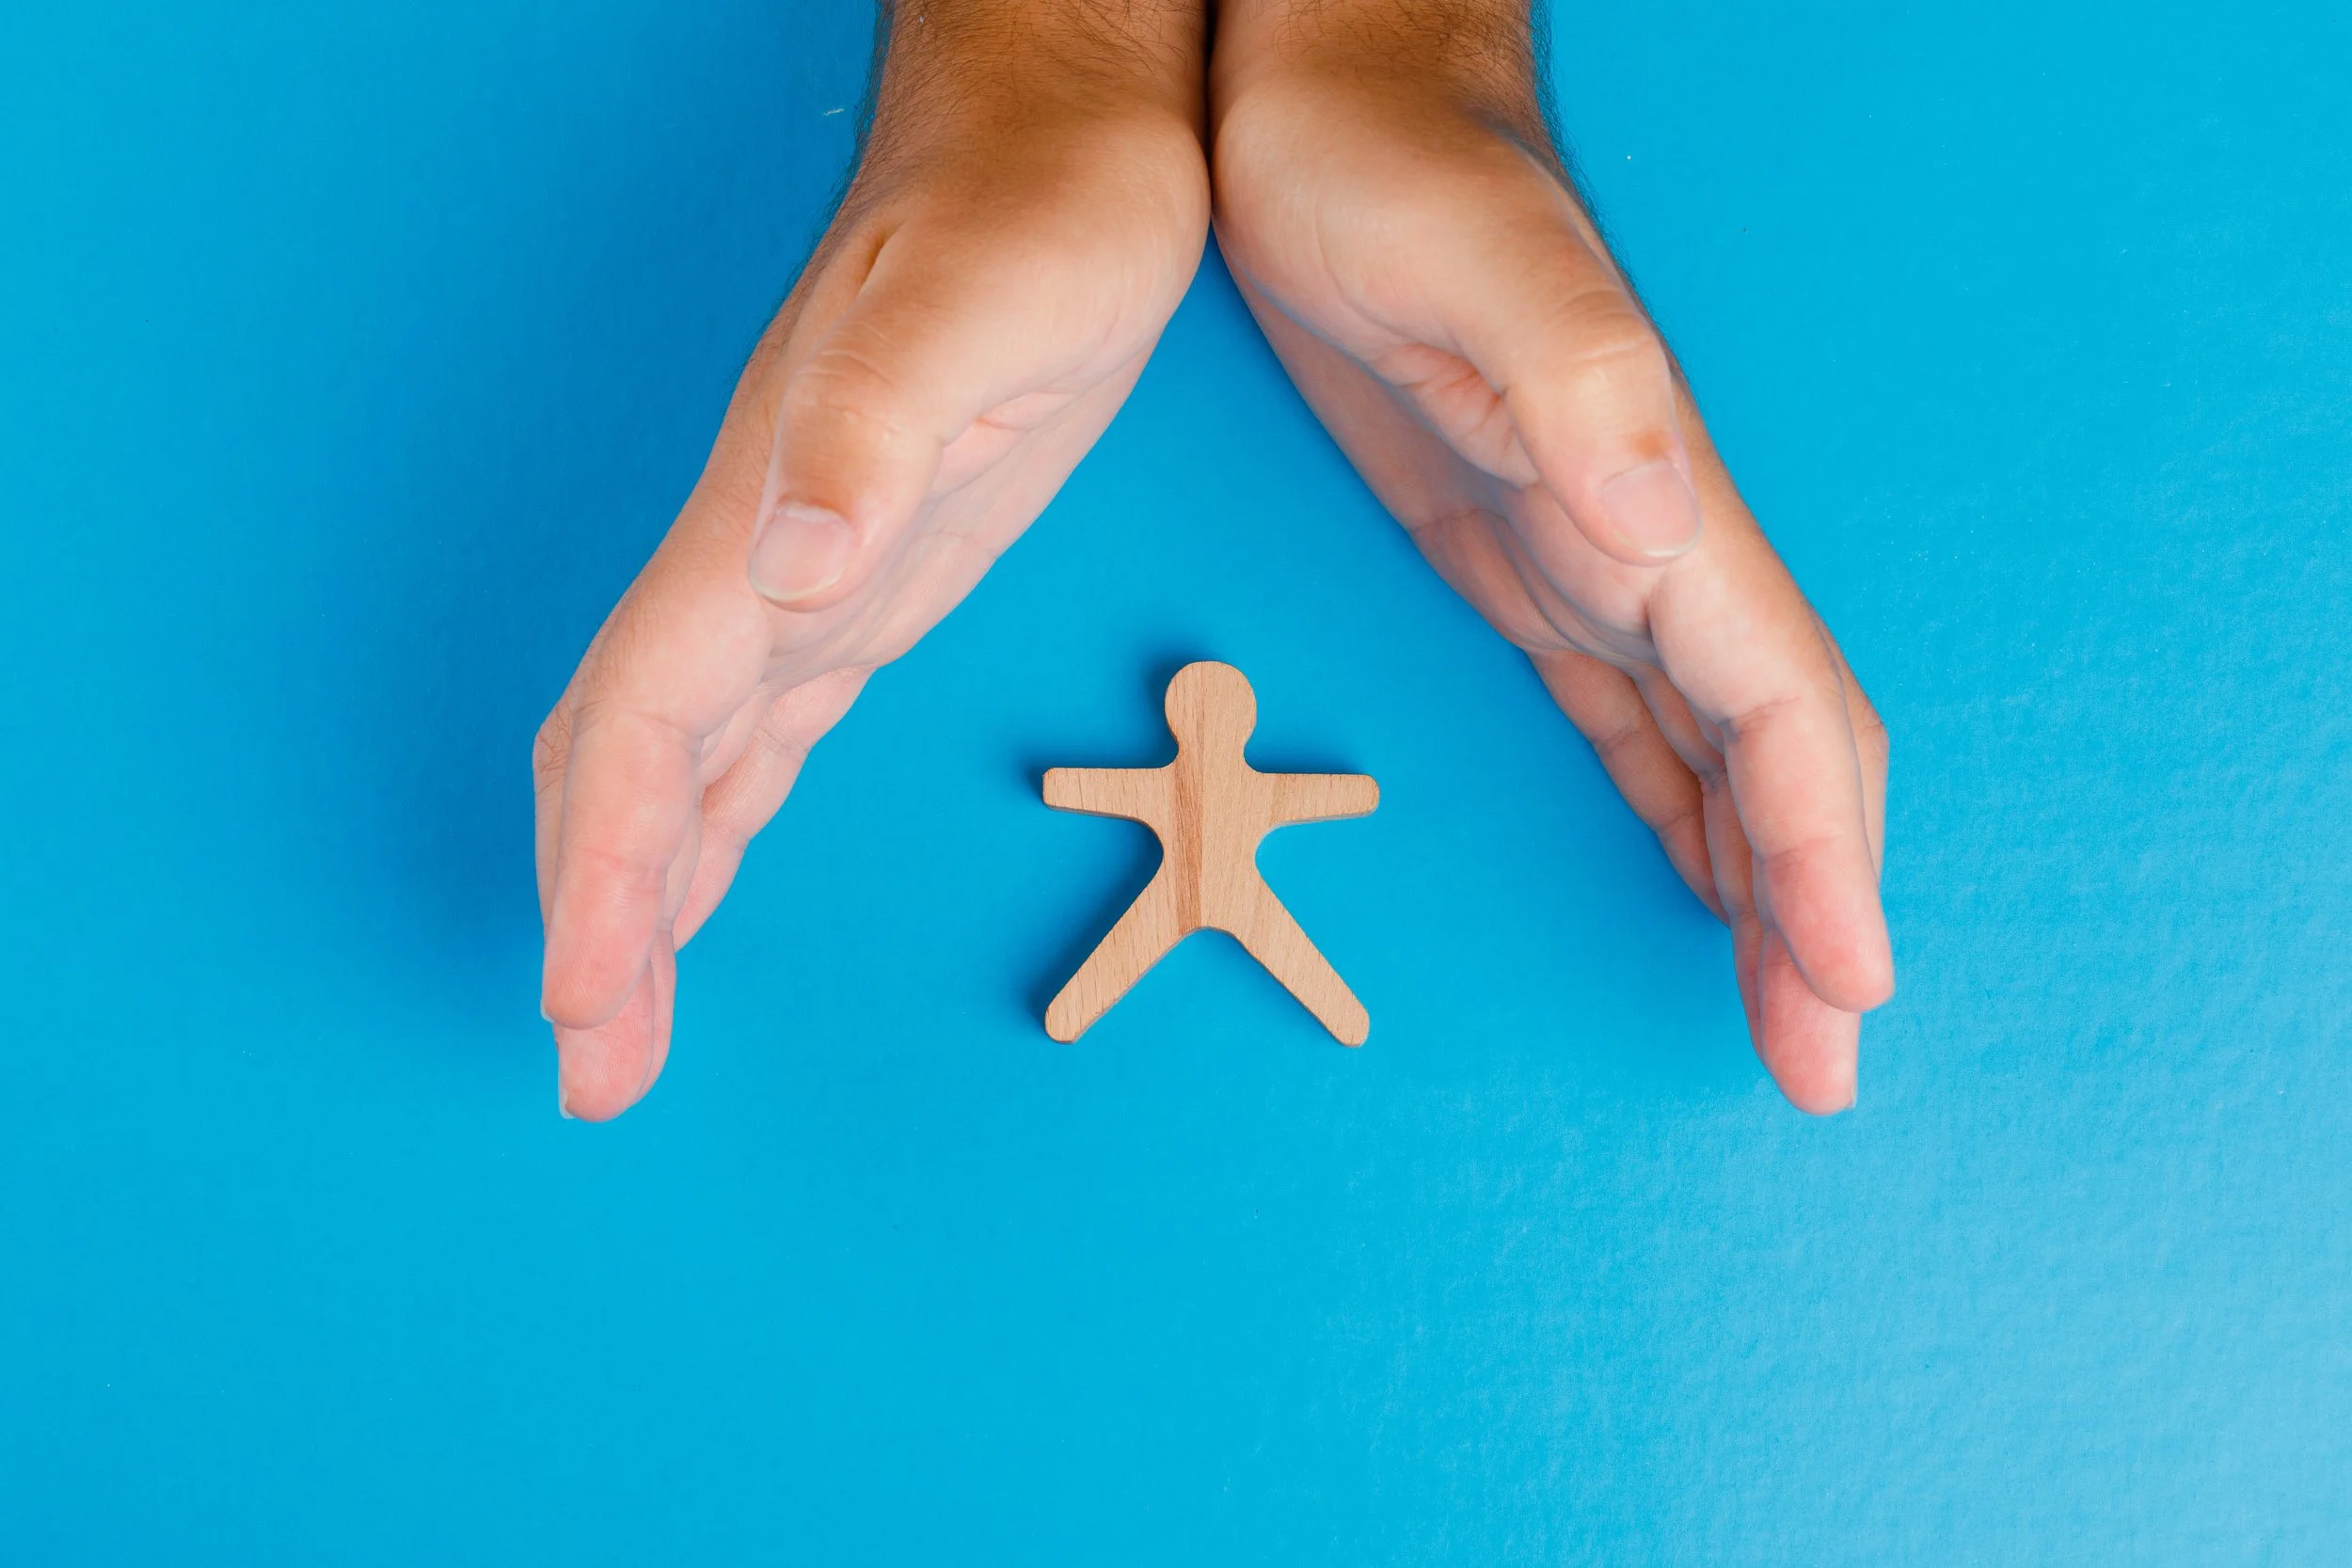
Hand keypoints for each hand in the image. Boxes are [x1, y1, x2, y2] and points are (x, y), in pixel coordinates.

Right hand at [535, 2, 1209, 1118]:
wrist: (1056, 136)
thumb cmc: (1028, 213)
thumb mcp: (975, 313)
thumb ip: (871, 435)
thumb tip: (790, 570)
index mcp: (763, 521)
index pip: (646, 725)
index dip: (604, 867)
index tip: (583, 1000)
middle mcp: (763, 563)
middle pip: (637, 767)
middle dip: (603, 917)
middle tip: (597, 1068)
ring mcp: (808, 574)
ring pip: (689, 763)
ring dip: (648, 892)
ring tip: (623, 1017)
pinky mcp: (869, 576)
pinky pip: (762, 729)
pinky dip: (721, 822)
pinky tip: (708, 877)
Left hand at [1210, 1, 1891, 1111]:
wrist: (1333, 100)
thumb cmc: (1385, 167)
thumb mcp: (1467, 259)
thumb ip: (1577, 385)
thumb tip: (1665, 533)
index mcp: (1653, 504)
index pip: (1778, 711)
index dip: (1821, 853)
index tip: (1846, 985)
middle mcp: (1646, 548)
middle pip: (1771, 760)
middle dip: (1811, 911)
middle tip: (1820, 1067)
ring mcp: (1592, 558)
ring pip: (1712, 755)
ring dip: (1758, 885)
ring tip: (1785, 1011)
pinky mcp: (1521, 559)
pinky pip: (1630, 717)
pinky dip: (1676, 810)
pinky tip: (1691, 874)